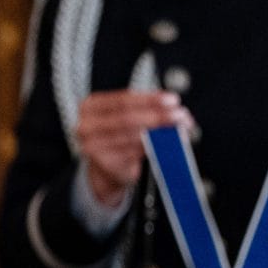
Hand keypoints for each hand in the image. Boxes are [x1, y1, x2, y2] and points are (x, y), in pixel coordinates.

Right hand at [73, 90, 192, 207]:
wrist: (105, 167)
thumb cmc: (118, 135)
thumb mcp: (126, 116)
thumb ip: (145, 109)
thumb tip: (172, 108)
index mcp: (89, 106)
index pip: (122, 100)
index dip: (149, 99)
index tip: (172, 100)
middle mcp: (86, 126)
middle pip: (127, 118)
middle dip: (158, 116)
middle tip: (180, 115)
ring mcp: (93, 147)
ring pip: (133, 136)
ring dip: (160, 132)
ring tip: (179, 129)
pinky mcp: (106, 164)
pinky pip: (135, 153)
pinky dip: (154, 147)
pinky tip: (168, 143)